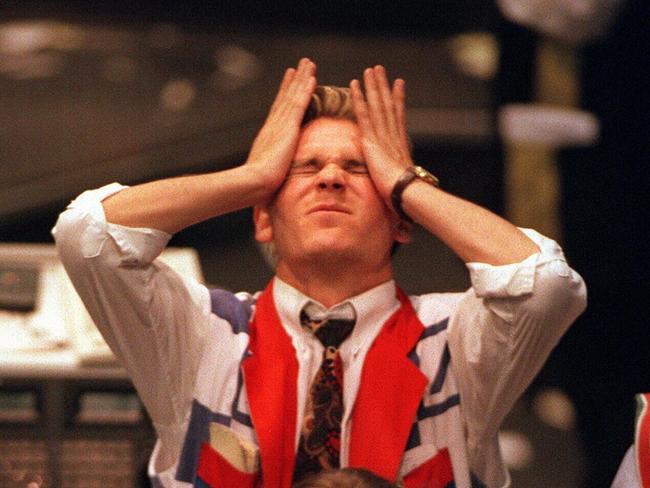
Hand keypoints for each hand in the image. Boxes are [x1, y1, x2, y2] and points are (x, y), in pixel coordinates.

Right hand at [245, 58, 316, 201]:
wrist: (252, 183)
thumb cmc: (257, 187)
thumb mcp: (266, 176)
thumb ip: (271, 172)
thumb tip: (271, 181)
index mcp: (269, 136)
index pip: (279, 110)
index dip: (284, 93)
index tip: (289, 79)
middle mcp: (273, 126)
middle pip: (285, 97)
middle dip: (294, 80)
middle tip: (301, 64)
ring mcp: (280, 125)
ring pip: (293, 96)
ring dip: (302, 79)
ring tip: (308, 63)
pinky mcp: (288, 128)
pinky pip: (299, 104)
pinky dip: (305, 90)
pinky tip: (313, 78)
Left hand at [350, 66, 413, 207]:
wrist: (405, 192)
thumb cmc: (405, 194)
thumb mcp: (400, 183)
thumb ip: (397, 178)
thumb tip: (403, 180)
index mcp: (399, 145)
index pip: (397, 117)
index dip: (398, 99)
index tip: (398, 84)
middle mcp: (392, 136)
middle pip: (387, 105)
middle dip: (383, 86)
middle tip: (380, 69)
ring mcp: (382, 136)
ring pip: (377, 105)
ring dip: (373, 86)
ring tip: (370, 70)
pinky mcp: (371, 140)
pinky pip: (364, 115)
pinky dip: (359, 99)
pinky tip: (354, 86)